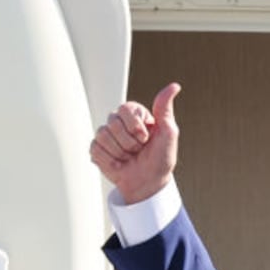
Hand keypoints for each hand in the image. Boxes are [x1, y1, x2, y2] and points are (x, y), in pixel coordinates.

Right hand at [89, 83, 181, 204]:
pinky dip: (110, 160)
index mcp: (134, 115)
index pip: (124, 109)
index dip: (135, 127)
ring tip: (128, 157)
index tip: (145, 138)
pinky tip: (119, 164)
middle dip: (129, 142)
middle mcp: (119, 123)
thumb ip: (165, 109)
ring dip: (119, 152)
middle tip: (138, 150)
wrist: (149, 183)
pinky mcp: (97, 150)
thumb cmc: (160, 159)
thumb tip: (174, 86)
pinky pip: (96, 149)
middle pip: (113, 123)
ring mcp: (107, 136)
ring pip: (103, 136)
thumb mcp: (168, 133)